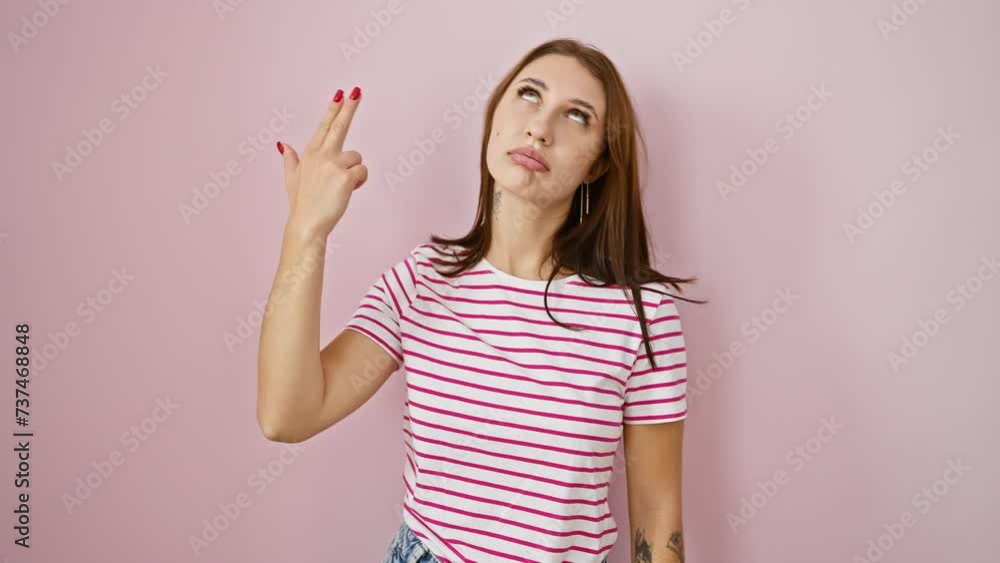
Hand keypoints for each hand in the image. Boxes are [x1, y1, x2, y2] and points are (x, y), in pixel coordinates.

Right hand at [277, 87, 366, 236]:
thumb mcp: (291, 179)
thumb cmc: (302, 205)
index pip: (323, 126)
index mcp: (309, 154)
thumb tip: (283, 145)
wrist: (306, 224)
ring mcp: (333, 164)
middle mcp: (320, 155)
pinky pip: (362, 172)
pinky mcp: (345, 175)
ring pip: (357, 158)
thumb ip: (290, 160)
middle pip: (339, 126)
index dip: (333, 109)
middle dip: (349, 107)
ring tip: (341, 188)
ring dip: (354, 172)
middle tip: (356, 91)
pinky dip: (359, 182)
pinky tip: (348, 191)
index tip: (340, 94)